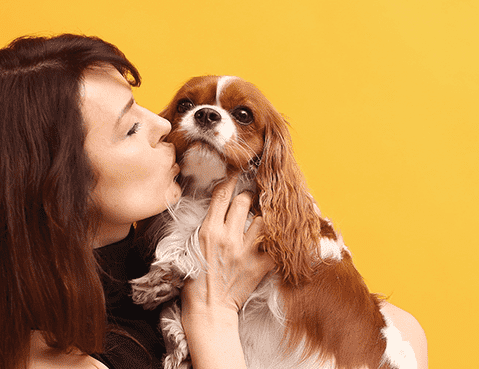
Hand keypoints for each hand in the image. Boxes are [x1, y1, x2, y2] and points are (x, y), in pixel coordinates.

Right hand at [182, 175, 273, 314]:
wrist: (208, 307)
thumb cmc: (196, 278)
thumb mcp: (194, 246)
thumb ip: (208, 225)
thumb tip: (221, 205)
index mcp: (208, 230)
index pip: (222, 194)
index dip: (232, 179)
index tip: (239, 171)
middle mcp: (227, 236)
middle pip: (245, 200)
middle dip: (250, 196)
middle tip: (254, 196)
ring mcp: (245, 251)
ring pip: (263, 217)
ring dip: (266, 214)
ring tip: (268, 214)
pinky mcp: (260, 265)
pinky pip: (277, 243)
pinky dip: (281, 238)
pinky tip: (284, 234)